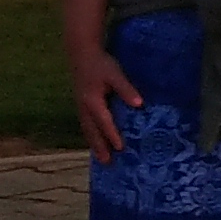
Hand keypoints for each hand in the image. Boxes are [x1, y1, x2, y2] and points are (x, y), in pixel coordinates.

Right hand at [73, 46, 143, 160]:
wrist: (82, 55)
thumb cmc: (101, 65)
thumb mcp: (115, 74)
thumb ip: (126, 89)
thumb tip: (139, 104)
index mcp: (93, 101)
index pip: (104, 122)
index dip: (112, 135)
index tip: (120, 148)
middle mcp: (84, 108)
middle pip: (92, 131)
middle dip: (100, 147)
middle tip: (107, 163)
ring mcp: (81, 108)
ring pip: (87, 130)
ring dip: (94, 145)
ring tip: (102, 159)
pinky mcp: (82, 106)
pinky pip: (86, 126)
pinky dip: (92, 136)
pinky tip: (97, 143)